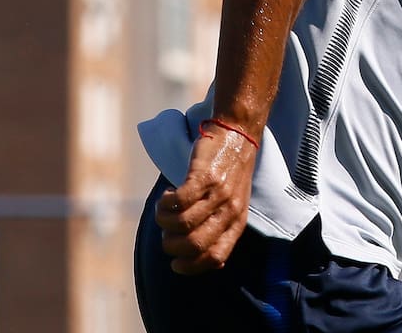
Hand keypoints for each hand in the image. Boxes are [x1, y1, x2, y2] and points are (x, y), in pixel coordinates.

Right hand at [154, 124, 257, 274]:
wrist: (238, 134)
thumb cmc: (232, 173)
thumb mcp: (236, 205)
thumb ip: (223, 230)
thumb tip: (208, 262)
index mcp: (237, 222)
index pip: (215, 258)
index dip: (191, 266)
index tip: (175, 262)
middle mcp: (229, 210)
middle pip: (193, 244)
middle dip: (171, 244)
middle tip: (167, 230)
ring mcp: (217, 193)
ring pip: (182, 224)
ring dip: (163, 221)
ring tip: (165, 208)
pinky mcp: (204, 176)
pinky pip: (178, 201)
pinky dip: (165, 203)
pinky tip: (168, 194)